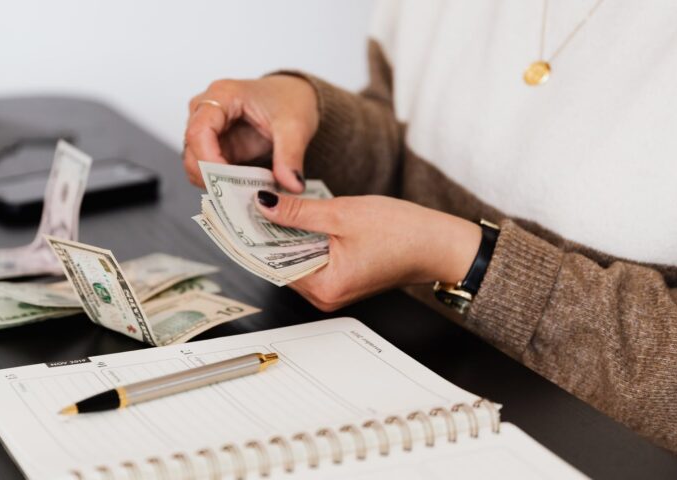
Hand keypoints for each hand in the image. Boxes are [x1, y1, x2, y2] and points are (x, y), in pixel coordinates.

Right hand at [183, 75, 318, 192]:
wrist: (295, 97)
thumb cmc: (289, 100)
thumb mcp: (295, 127)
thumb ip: (291, 156)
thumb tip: (292, 184)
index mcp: (222, 95)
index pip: (199, 131)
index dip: (208, 160)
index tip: (228, 181)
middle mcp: (206, 110)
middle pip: (192, 150)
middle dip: (211, 177)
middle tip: (238, 195)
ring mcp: (208, 129)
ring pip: (195, 163)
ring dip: (215, 182)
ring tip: (244, 192)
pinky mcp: (215, 147)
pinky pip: (208, 170)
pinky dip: (222, 184)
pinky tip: (242, 189)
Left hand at [254, 191, 481, 310]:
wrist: (440, 243)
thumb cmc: (403, 233)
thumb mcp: (342, 214)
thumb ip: (298, 212)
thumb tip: (264, 205)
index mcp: (324, 287)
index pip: (272, 264)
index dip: (253, 237)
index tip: (236, 215)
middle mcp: (325, 296)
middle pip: (281, 263)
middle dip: (267, 233)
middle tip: (249, 203)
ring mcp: (334, 289)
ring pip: (295, 260)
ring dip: (285, 235)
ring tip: (271, 205)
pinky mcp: (342, 278)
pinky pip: (312, 259)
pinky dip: (303, 239)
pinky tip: (297, 217)